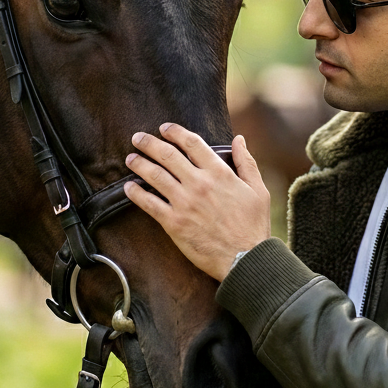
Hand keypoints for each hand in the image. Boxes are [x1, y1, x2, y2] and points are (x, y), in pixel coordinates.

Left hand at [124, 124, 271, 280]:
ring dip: (139, 164)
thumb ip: (247, 162)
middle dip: (149, 143)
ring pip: (155, 176)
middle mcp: (199, 183)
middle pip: (168, 155)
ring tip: (130, 158)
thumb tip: (239, 139)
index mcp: (220, 173)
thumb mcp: (259, 190)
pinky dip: (136, 193)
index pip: (192, 143)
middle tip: (137, 138)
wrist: (246, 259)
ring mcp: (185, 203)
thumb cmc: (254, 226)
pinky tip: (128, 187)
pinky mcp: (174, 223)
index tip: (164, 128)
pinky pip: (149, 204)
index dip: (175, 132)